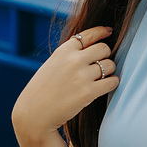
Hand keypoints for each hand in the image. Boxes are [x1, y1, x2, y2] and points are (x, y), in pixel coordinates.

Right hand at [12, 26, 118, 146]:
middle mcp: (73, 60)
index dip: (101, 31)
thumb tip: (92, 47)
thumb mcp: (51, 65)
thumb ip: (68, 55)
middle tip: (102, 63)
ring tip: (103, 77)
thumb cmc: (42, 91)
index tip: (109, 31)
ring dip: (109, 71)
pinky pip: (112, 81)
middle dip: (106, 55)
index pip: (88, 34)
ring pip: (110, 65)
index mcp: (63, 51)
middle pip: (104, 48)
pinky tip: (107, 86)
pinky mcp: (88, 92)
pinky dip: (112, 83)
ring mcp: (81, 76)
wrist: (34, 115)